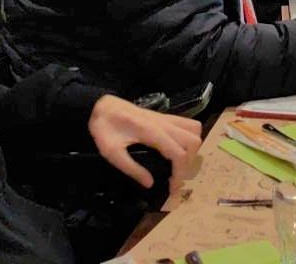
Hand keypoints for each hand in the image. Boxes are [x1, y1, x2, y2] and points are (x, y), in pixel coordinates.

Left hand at [86, 94, 202, 188]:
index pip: (178, 154)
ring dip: (192, 148)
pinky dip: (189, 137)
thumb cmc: (104, 129)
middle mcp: (163, 123)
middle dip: (188, 162)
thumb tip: (150, 183)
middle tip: (175, 175)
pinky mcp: (164, 116)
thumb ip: (132, 168)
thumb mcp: (112, 153)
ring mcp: (165, 118)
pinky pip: (187, 123)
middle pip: (193, 141)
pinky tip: (177, 148)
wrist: (101, 107)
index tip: (172, 188)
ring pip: (194, 129)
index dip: (179, 174)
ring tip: (179, 162)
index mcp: (151, 132)